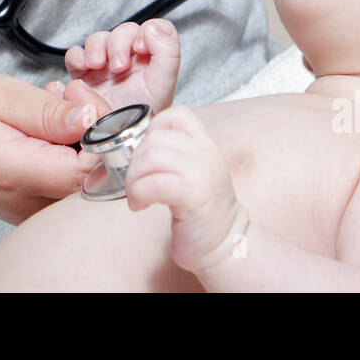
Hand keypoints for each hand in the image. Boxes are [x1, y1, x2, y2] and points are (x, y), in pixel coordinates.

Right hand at [0, 74, 113, 224]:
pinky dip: (77, 155)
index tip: (80, 98)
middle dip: (97, 132)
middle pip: (95, 179)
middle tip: (71, 97)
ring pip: (90, 183)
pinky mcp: (42, 211)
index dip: (99, 132)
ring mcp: (36, 213)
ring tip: (59, 110)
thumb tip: (90, 120)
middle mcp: (29, 204)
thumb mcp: (1, 97)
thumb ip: (48, 112)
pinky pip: (76, 187)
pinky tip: (56, 131)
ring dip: (87, 141)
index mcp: (15, 175)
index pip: (86, 170)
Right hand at [54, 19, 179, 113]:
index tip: (141, 48)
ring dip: (96, 48)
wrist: (117, 140)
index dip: (146, 32)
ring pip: (98, 39)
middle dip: (118, 44)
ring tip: (98, 65)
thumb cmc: (142, 116)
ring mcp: (105, 64)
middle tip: (118, 66)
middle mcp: (129, 57)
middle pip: (123, 31)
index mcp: (152, 57)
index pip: (153, 29)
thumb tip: (153, 27)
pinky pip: (75, 55)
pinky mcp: (84, 74)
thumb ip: (168, 53)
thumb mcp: (163, 85)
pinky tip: (84, 69)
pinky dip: (78, 57)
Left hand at [122, 105, 248, 274]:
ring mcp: (201, 174)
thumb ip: (178, 154)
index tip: (147, 155)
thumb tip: (142, 146)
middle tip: (135, 185)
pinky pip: (154, 184)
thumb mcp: (198, 172)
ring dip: (133, 179)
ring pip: (151, 158)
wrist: (227, 244)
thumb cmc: (204, 213)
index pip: (177, 114)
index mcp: (205, 145)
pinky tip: (140, 206)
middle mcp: (205, 154)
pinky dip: (139, 194)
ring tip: (136, 196)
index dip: (152, 130)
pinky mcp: (193, 197)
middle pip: (154, 139)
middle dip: (134, 163)